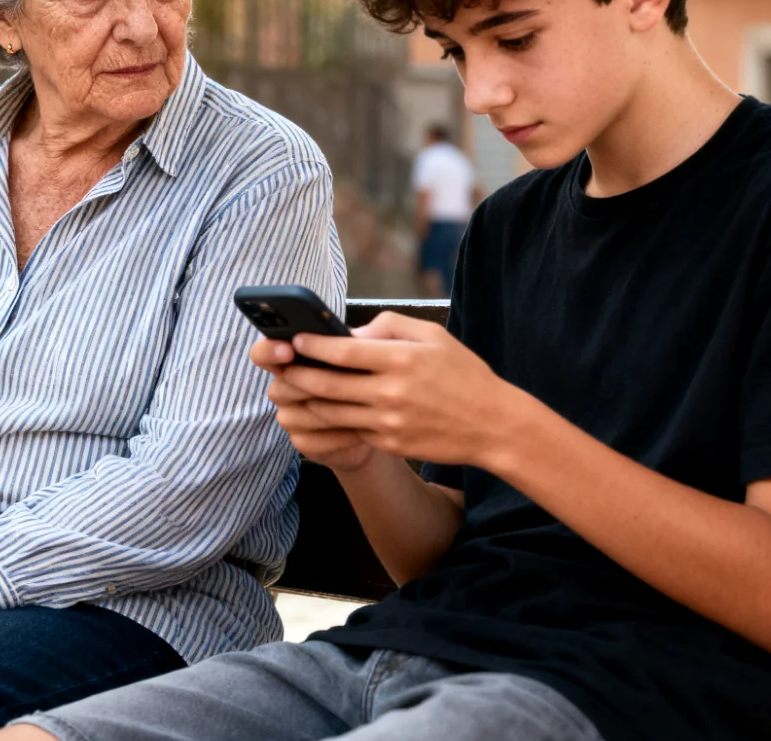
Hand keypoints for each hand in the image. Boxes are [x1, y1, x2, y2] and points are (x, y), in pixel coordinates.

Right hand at [250, 338, 374, 471]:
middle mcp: (284, 387)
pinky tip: (360, 430)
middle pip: (279, 388)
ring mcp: (291, 416)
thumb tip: (355, 337)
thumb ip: (365, 336)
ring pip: (295, 416)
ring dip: (326, 411)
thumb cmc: (370, 374)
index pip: (263, 353)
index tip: (289, 350)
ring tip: (358, 408)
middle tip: (335, 383)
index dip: (270, 351)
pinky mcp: (303, 442)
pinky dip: (336, 436)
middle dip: (308, 385)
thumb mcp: (370, 348)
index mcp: (290, 358)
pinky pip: (310, 441)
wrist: (379, 417)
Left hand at [274, 311, 537, 467]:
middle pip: (328, 385)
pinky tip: (317, 410)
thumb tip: (350, 332)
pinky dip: (329, 420)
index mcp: (402, 360)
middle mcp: (392, 393)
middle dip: (297, 374)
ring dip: (305, 400)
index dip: (313, 346)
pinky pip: (350, 430)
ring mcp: (389, 422)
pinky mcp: (390, 444)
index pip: (344, 352)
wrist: (493, 425)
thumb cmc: (463, 373)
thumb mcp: (433, 336)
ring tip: (289, 388)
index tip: (294, 339)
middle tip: (278, 365)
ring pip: (332, 412)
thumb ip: (390, 326)